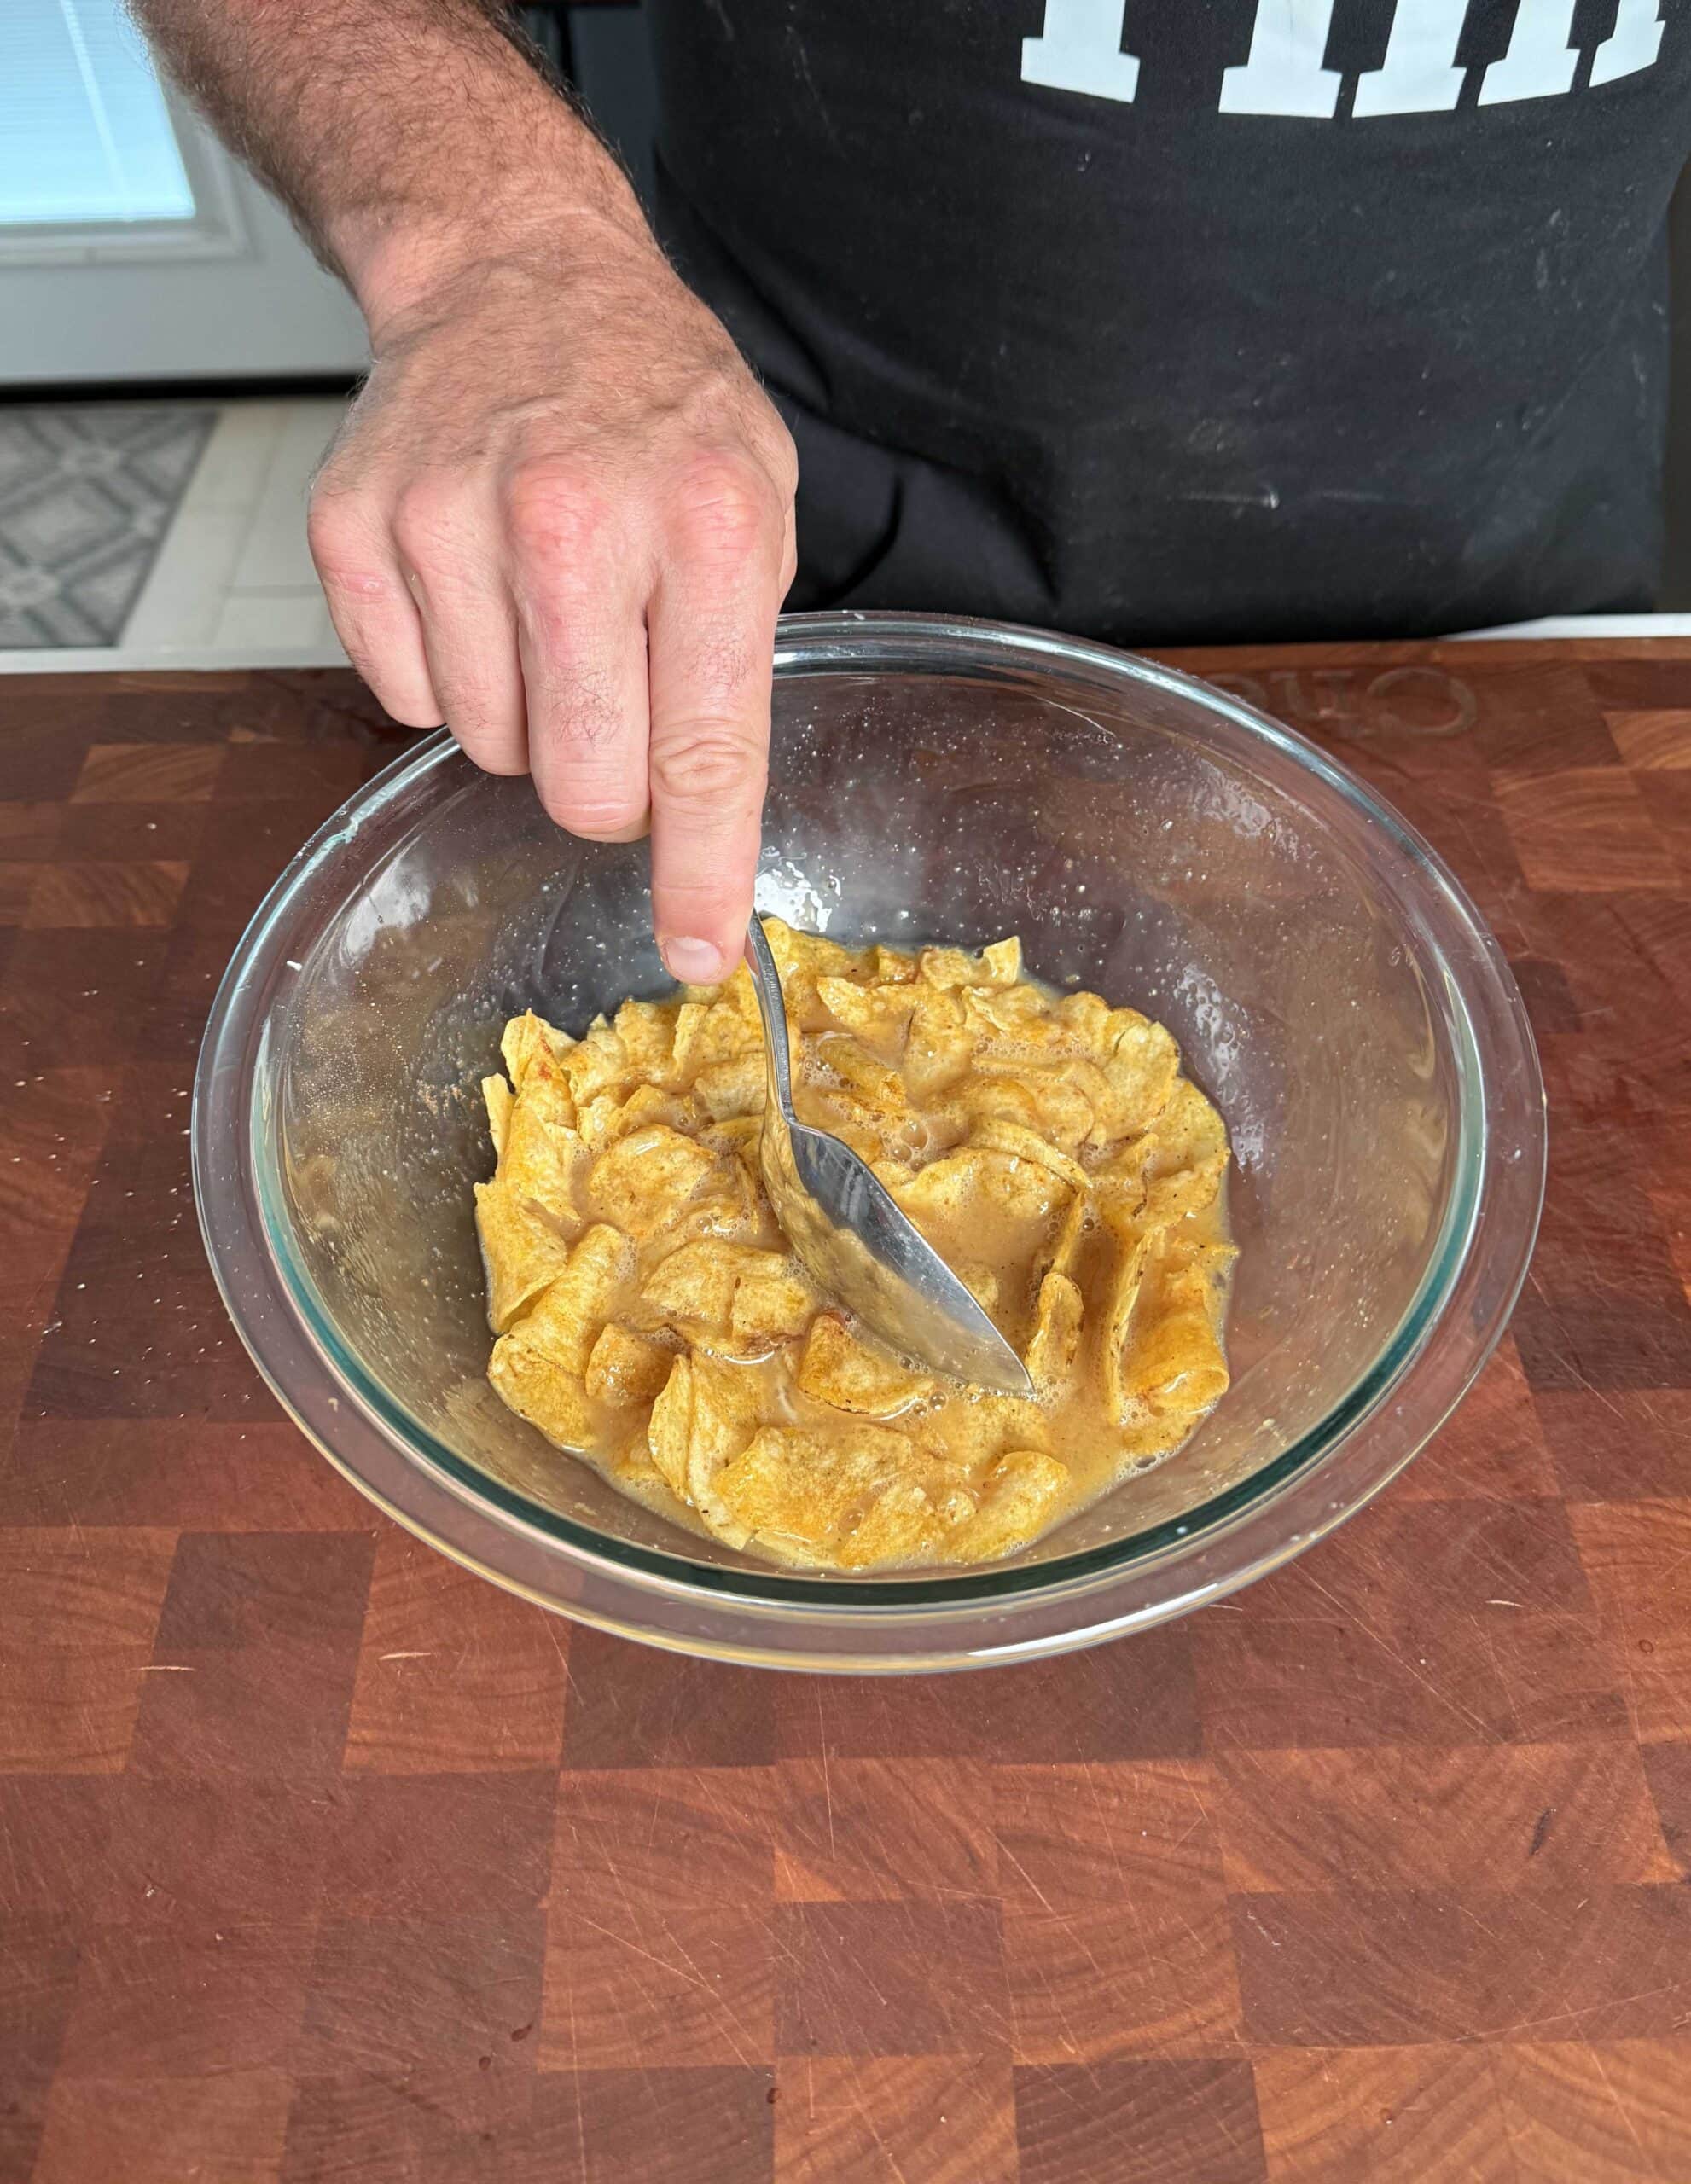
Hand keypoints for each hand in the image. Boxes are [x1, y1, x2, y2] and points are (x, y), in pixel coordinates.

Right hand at [308, 218, 796, 983]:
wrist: (515, 274)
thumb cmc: (653, 406)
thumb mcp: (757, 509)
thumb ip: (736, 669)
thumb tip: (705, 837)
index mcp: (704, 525)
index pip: (703, 754)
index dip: (700, 873)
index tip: (697, 950)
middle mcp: (573, 524)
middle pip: (581, 785)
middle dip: (606, 785)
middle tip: (616, 702)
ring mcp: (447, 523)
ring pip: (488, 750)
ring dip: (526, 714)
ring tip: (545, 608)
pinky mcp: (355, 532)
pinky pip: (404, 699)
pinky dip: (446, 672)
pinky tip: (475, 587)